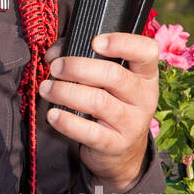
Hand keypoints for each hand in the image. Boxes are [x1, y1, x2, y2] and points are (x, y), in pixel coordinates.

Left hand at [38, 31, 159, 193]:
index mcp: (145, 75)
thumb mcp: (108, 81)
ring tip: (47, 88)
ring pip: (98, 102)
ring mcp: (132, 123)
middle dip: (78, 67)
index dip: (122, 43)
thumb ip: (84, 58)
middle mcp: (143, 97)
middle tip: (55, 67)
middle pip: (114, 75)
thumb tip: (55, 52)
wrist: (123, 152)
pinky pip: (90, 132)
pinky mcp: (116, 145)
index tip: (95, 42)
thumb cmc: (111, 103)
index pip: (146, 51)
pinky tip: (53, 114)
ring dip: (66, 92)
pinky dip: (67, 122)